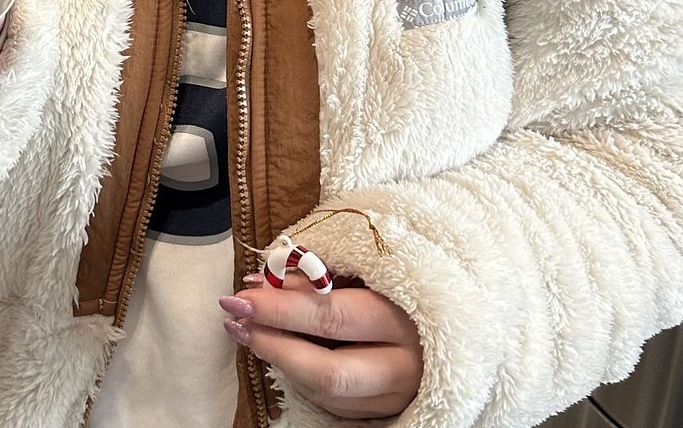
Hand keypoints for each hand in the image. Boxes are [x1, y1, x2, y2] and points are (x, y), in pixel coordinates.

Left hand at [220, 271, 422, 418]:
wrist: (446, 323)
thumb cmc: (398, 286)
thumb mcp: (364, 270)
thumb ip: (316, 277)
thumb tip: (261, 281)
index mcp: (402, 320)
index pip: (332, 316)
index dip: (282, 308)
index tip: (242, 294)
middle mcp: (403, 367)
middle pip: (328, 371)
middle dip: (275, 345)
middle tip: (236, 320)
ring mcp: (395, 398)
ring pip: (327, 394)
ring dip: (282, 361)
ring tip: (249, 332)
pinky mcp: (385, 413)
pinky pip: (334, 403)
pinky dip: (302, 375)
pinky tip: (282, 350)